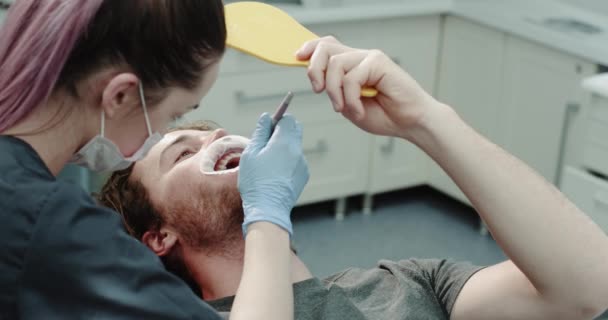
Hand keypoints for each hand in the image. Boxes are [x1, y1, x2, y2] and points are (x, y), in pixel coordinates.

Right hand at [238, 113, 308, 235]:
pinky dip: (288, 161)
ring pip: (295, 146)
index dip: (278, 120)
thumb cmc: (256, 181)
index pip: (288, 119)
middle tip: (267, 142)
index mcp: (284, 142)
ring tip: (269, 162)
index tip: (268, 126)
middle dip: (283, 131)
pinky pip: (297, 160)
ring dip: (285, 147)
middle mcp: (297, 150)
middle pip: (295, 130)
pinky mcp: (304, 175)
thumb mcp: (251, 153)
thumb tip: (266, 117)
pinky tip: (276, 173)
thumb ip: (260, 132)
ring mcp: (303, 163)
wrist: (268, 209)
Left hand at [296, 37, 443, 140]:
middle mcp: (359, 57)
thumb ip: (333, 91)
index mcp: (352, 65)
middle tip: (318, 90)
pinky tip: (360, 110)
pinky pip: (351, 78)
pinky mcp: (379, 62)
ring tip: (345, 108)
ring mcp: (369, 58)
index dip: (309, 48)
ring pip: (335, 64)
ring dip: (334, 91)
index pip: (326, 46)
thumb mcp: (348, 105)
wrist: (410, 122)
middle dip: (314, 69)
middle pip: (325, 47)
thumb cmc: (384, 115)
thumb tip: (316, 79)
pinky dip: (351, 99)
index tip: (296, 57)